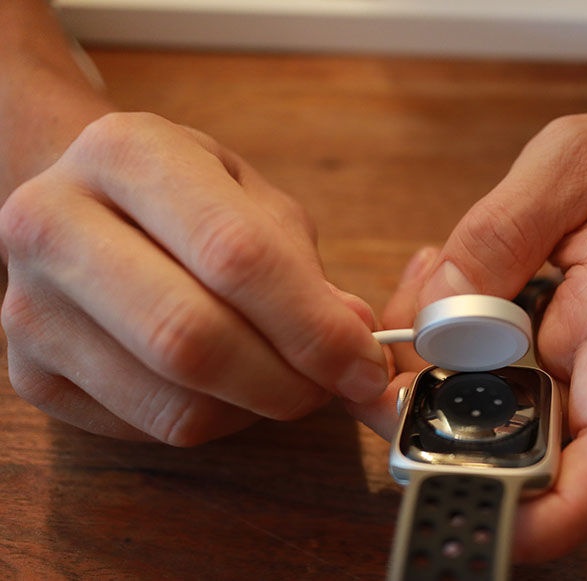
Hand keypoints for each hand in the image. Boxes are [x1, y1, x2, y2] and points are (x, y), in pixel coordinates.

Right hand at [0, 112, 386, 444]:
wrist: (79, 205)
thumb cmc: (180, 198)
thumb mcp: (248, 197)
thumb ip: (300, 263)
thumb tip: (351, 334)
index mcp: (126, 154)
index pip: (236, 254)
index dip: (313, 324)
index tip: (363, 362)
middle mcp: (56, 224)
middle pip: (192, 337)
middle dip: (287, 380)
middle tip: (333, 386)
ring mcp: (29, 306)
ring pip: (173, 400)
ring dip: (257, 408)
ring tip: (285, 380)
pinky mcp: (31, 374)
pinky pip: (150, 428)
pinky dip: (215, 421)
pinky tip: (228, 387)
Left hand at [349, 107, 586, 560]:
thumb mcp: (574, 159)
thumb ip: (502, 230)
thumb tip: (437, 312)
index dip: (559, 510)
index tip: (491, 521)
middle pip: (523, 447)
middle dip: (435, 424)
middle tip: (388, 355)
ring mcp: (567, 366)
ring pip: (481, 408)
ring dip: (424, 363)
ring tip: (427, 272)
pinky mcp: (541, 352)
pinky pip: (475, 368)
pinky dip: (436, 333)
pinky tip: (437, 273)